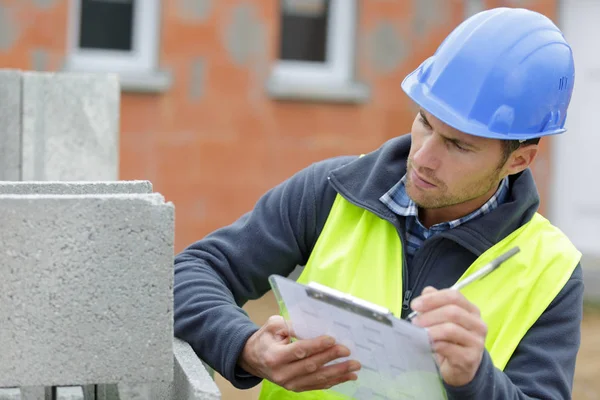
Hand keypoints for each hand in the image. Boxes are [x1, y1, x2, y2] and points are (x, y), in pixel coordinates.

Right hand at [238, 315, 360, 391]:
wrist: (251, 359)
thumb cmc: (264, 339)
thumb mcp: (273, 326)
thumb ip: (290, 325)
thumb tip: (313, 325)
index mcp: (275, 356)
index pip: (299, 351)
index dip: (317, 346)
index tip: (332, 339)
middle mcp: (282, 373)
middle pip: (311, 366)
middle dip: (331, 358)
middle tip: (348, 351)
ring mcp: (289, 384)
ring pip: (317, 379)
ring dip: (338, 372)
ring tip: (354, 367)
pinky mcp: (296, 389)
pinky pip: (317, 386)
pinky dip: (334, 381)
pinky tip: (347, 376)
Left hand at [410, 286, 486, 386]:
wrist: (460, 369)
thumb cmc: (449, 340)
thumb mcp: (442, 320)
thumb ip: (434, 303)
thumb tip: (426, 292)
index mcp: (471, 310)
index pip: (454, 296)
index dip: (432, 298)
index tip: (415, 305)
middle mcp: (478, 324)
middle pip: (452, 312)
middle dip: (429, 315)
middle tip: (414, 322)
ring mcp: (476, 342)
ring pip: (450, 329)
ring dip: (430, 330)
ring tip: (418, 333)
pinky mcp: (470, 358)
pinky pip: (448, 347)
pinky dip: (434, 344)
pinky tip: (426, 345)